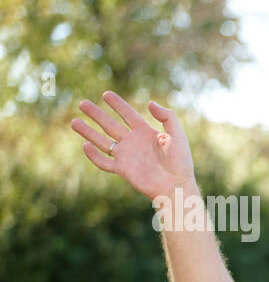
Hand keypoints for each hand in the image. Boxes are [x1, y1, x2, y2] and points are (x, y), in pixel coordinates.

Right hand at [70, 92, 196, 200]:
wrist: (176, 186)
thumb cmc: (180, 162)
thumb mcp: (178, 136)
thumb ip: (167, 117)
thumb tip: (149, 103)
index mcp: (146, 133)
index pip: (128, 115)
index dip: (118, 104)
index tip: (106, 94)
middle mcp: (133, 142)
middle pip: (110, 125)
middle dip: (96, 114)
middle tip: (82, 103)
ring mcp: (126, 156)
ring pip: (103, 141)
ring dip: (88, 132)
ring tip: (74, 121)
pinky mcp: (122, 170)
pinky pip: (104, 162)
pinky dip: (93, 155)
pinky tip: (85, 145)